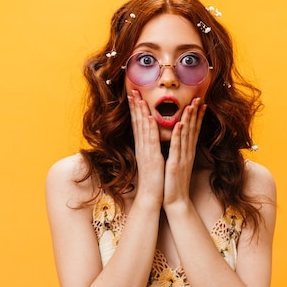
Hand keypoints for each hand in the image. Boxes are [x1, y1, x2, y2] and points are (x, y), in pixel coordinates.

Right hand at [128, 90, 164, 206]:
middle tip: (132, 90)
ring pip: (142, 128)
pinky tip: (149, 118)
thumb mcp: (151, 160)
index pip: (137, 124)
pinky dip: (150, 129)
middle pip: (137, 122)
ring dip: (141, 112)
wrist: (151, 195)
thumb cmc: (153, 179)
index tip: (133, 96)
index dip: (135, 110)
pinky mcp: (152, 157)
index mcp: (143, 147)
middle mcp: (142, 147)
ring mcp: (146, 151)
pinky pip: (151, 141)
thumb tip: (151, 139)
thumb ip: (150, 148)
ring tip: (139, 98)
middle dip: (135, 105)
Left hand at [163, 97, 205, 208]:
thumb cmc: (174, 183)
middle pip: (193, 129)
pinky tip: (180, 124)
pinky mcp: (175, 164)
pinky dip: (179, 135)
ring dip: (188, 119)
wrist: (175, 201)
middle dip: (195, 113)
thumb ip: (181, 153)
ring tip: (191, 105)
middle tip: (199, 98)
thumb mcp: (179, 164)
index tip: (201, 104)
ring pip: (186, 135)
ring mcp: (182, 158)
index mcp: (187, 153)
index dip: (198, 117)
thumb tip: (181, 143)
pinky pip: (177, 147)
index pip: (194, 131)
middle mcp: (187, 153)